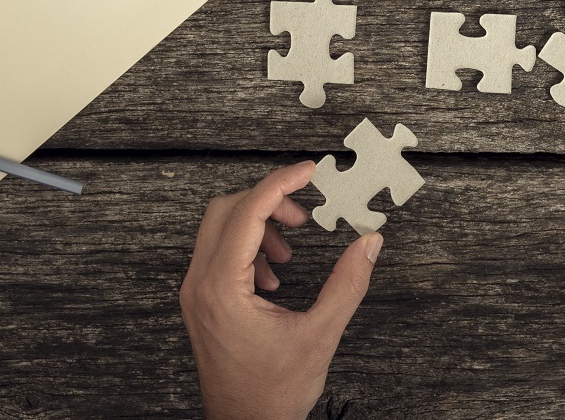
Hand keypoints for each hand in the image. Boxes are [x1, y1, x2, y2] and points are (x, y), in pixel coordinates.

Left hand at [179, 160, 382, 419]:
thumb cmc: (272, 393)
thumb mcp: (320, 336)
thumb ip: (347, 285)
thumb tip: (369, 243)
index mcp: (221, 288)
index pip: (247, 212)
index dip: (280, 183)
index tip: (309, 171)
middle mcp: (199, 285)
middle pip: (226, 210)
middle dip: (268, 201)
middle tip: (304, 213)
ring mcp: (195, 294)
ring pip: (219, 229)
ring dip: (258, 225)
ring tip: (290, 250)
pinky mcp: (201, 303)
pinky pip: (217, 253)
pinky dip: (247, 247)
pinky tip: (274, 275)